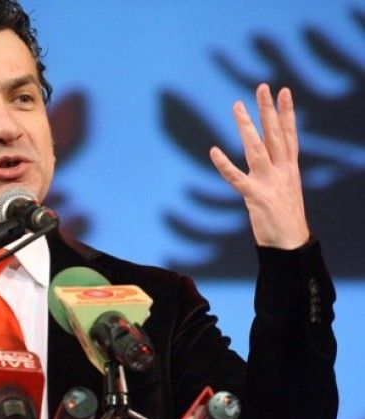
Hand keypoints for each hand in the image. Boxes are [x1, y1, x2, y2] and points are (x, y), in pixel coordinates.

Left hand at [209, 84, 309, 249]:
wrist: (291, 244)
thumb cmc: (285, 216)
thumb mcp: (285, 188)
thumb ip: (277, 170)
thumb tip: (269, 156)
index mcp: (290, 168)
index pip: (289, 135)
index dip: (287, 113)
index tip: (284, 91)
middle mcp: (282, 171)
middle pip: (275, 134)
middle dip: (268, 110)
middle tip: (262, 87)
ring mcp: (269, 182)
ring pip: (256, 148)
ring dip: (246, 126)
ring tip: (237, 106)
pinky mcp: (256, 197)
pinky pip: (236, 178)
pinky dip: (224, 164)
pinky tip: (213, 151)